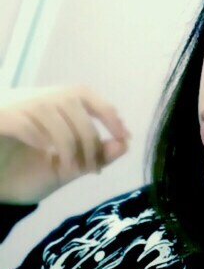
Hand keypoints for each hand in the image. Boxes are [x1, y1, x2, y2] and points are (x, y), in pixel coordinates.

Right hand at [0, 85, 129, 203]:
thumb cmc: (25, 174)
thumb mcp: (68, 167)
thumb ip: (96, 156)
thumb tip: (125, 144)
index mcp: (51, 105)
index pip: (84, 94)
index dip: (108, 113)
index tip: (124, 136)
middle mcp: (33, 98)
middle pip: (72, 102)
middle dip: (89, 137)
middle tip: (93, 166)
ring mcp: (13, 106)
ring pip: (51, 112)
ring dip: (68, 143)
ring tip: (69, 168)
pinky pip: (23, 122)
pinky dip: (40, 139)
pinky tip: (45, 154)